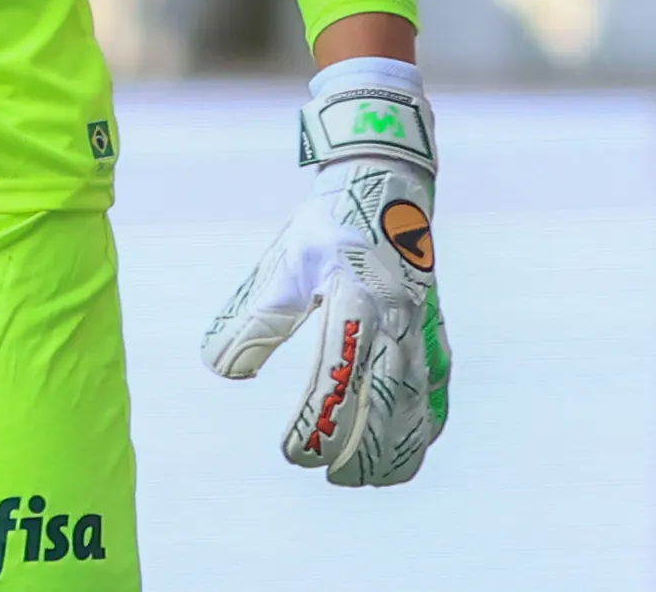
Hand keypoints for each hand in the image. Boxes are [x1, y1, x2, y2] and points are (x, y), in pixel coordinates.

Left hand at [202, 63, 449, 485]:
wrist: (388, 180)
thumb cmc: (328, 222)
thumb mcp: (282, 263)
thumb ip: (254, 319)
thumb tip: (222, 371)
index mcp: (357, 303)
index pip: (337, 382)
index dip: (316, 426)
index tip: (292, 452)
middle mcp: (399, 322)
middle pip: (387, 408)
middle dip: (360, 450)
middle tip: (329, 477)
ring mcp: (424, 327)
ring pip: (420, 405)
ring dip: (398, 448)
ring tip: (369, 478)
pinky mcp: (435, 328)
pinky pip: (437, 387)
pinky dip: (425, 423)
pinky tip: (413, 446)